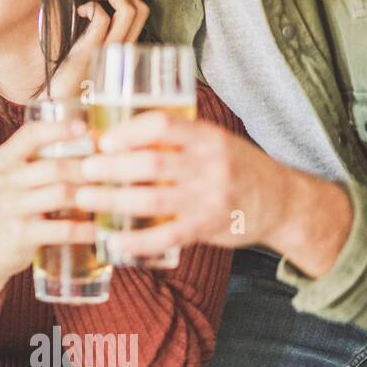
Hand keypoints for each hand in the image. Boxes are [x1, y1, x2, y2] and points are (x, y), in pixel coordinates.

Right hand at [0, 118, 95, 293]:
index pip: (30, 135)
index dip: (59, 129)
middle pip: (54, 167)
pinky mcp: (20, 234)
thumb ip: (36, 160)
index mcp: (2, 159)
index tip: (85, 128)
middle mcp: (3, 180)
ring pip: (60, 194)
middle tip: (112, 169)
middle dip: (87, 168)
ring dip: (90, 195)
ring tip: (110, 195)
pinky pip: (61, 229)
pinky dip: (84, 229)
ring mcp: (10, 208)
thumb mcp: (11, 178)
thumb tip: (87, 142)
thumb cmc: (8, 207)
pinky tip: (98, 228)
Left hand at [48, 0, 149, 99]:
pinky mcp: (92, 51)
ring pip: (130, 9)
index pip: (141, 14)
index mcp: (125, 50)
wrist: (58, 108)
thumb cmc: (69, 83)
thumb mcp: (90, 57)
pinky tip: (78, 12)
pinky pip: (102, 17)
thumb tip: (93, 11)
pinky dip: (91, 5)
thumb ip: (96, 39)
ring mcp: (111, 50)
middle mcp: (124, 50)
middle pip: (142, 8)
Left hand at [74, 110, 288, 256]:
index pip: (164, 125)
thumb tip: (118, 134)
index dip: (129, 132)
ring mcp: (209, 198)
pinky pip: (167, 236)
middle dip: (111, 167)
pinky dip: (137, 241)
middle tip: (83, 169)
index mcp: (207, 137)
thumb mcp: (214, 141)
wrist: (283, 202)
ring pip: (152, 200)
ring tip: (83, 199)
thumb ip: (177, 139)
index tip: (103, 141)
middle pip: (151, 163)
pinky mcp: (207, 228)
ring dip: (113, 200)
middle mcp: (209, 165)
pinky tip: (114, 241)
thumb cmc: (237, 166)